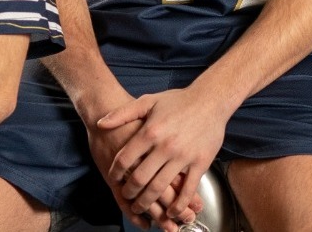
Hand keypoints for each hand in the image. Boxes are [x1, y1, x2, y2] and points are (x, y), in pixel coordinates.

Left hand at [98, 85, 229, 228]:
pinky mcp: (200, 163)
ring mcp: (183, 156)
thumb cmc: (179, 100)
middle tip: (127, 197)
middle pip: (139, 179)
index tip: (114, 180)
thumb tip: (100, 124)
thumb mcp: (149, 101)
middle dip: (129, 193)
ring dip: (148, 203)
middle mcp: (165, 146)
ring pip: (160, 188)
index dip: (115, 174)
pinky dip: (178, 204)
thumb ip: (123, 113)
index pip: (124, 160)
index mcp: (150, 132)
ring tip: (141, 207)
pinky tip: (171, 211)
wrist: (211, 99)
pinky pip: (188, 189)